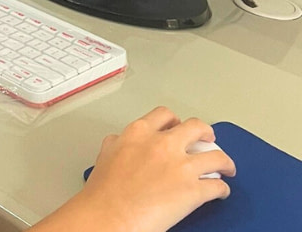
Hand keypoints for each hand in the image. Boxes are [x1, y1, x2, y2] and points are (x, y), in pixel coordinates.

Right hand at [70, 107, 234, 231]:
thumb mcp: (105, 155)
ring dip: (224, 161)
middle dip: (205, 133)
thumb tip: (122, 141)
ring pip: (217, 155)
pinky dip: (222, 189)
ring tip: (226, 167)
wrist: (109, 215)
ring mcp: (181, 166)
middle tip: (208, 140)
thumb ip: (118, 143)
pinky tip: (220, 192)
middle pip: (196, 127)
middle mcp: (163, 144)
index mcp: (139, 132)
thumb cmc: (103, 192)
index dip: (175, 121)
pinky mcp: (194, 191)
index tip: (178, 127)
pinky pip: (218, 186)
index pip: (165, 115)